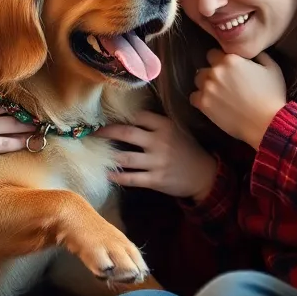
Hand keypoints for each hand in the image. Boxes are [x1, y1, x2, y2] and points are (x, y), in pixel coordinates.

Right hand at [0, 74, 35, 164]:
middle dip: (28, 109)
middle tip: (44, 110)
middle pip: (12, 108)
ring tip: (43, 124)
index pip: (2, 91)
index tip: (32, 94)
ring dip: (30, 125)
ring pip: (13, 125)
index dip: (18, 94)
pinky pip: (5, 144)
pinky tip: (31, 141)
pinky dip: (20, 142)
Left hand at [97, 111, 217, 201]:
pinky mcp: (156, 179)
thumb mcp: (176, 130)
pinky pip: (131, 178)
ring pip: (125, 157)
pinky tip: (106, 173)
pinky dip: (117, 176)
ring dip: (108, 155)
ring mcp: (157, 162)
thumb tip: (127, 118)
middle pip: (126, 133)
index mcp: (165, 126)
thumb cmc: (186, 149)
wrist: (203, 174)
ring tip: (95, 153)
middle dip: (106, 131)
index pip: (138, 116)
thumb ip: (156, 125)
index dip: (120, 116)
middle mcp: (159, 142)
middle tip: (93, 132)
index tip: (106, 116)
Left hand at [191, 50, 286, 148]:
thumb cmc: (272, 95)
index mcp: (230, 59)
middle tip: (224, 83)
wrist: (267, 123)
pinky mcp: (204, 104)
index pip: (215, 53)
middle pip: (205, 67)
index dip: (221, 61)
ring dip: (205, 84)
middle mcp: (216, 71)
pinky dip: (200, 99)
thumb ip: (258, 55)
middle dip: (213, 73)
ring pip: (198, 80)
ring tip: (217, 94)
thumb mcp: (272, 68)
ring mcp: (208, 88)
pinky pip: (193, 97)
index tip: (229, 70)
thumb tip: (248, 53)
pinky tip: (211, 103)